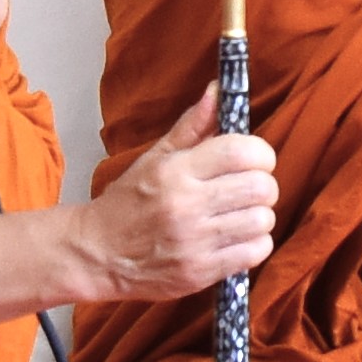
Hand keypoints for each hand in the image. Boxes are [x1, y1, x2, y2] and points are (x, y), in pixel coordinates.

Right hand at [73, 107, 275, 305]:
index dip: (261, 153)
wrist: (97, 253)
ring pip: (262, 220)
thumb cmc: (128, 202)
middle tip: (249, 188)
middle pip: (260, 187)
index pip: (241, 152)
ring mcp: (194, 242)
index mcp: (176, 171)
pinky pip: (254, 252)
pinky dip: (255, 244)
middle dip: (263, 184)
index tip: (255, 159)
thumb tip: (218, 90)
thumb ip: (192, 125)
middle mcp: (186, 205)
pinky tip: (238, 238)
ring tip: (241, 215)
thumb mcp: (155, 157)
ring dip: (260, 216)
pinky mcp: (200, 272)